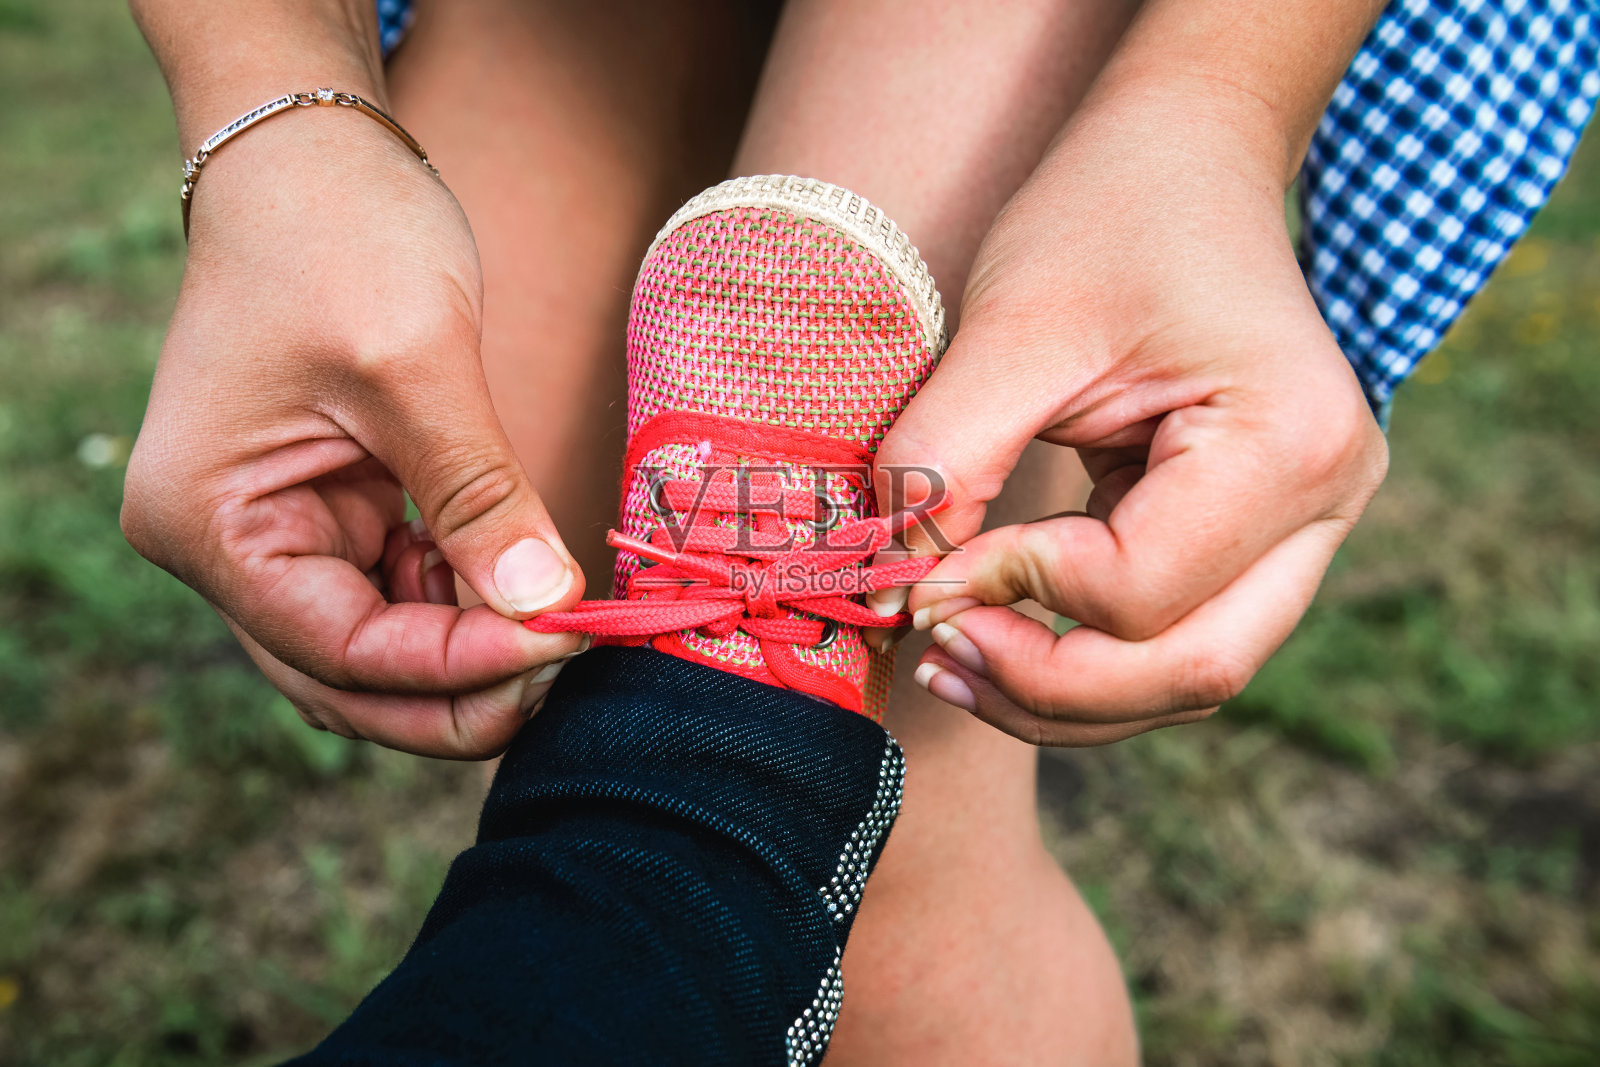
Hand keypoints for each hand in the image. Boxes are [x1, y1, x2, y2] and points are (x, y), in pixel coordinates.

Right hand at [122, 111, 585, 758]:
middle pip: (348, 679)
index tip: (567, 641)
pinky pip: (397, 597)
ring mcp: (274, 536)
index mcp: (208, 524)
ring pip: (377, 652)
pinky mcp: (328, 514)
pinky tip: (523, 579)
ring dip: (469, 653)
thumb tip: (546, 609)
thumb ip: (477, 496)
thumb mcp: (416, 365)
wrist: (314, 157)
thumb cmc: (339, 233)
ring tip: (561, 619)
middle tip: (570, 664)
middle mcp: (226, 548)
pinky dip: (463, 604)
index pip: (341, 649)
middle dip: (461, 689)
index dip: (459, 665)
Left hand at [875, 83, 1387, 745]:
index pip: (1139, 589)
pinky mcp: (1258, 537)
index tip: (925, 566)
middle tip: (936, 654)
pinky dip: (1088, 662)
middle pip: (1193, 669)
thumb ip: (948, 455)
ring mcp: (1306, 528)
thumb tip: (897, 580)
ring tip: (950, 664)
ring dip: (1066, 695)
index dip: (1015, 593)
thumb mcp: (1012, 323)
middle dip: (1050, 687)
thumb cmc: (1108, 212)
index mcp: (1291, 441)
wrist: (1186, 159)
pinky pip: (1176, 639)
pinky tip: (997, 642)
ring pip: (1190, 675)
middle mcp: (1328, 503)